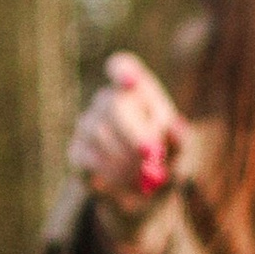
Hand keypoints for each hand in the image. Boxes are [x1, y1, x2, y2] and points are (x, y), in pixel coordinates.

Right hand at [68, 52, 189, 208]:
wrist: (143, 186)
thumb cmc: (163, 153)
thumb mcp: (178, 145)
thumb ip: (178, 137)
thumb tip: (176, 129)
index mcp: (135, 88)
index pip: (121, 67)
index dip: (122, 72)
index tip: (130, 81)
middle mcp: (106, 99)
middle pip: (113, 106)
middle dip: (132, 132)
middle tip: (149, 153)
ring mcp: (87, 123)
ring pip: (101, 136)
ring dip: (126, 158)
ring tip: (146, 174)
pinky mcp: (76, 150)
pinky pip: (90, 159)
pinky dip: (111, 173)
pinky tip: (127, 180)